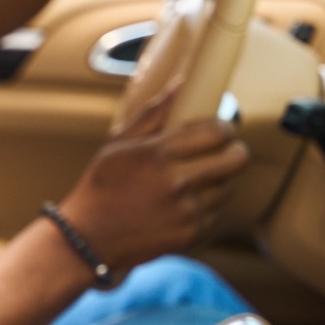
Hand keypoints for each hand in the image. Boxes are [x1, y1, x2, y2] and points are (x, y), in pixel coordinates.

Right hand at [58, 86, 248, 270]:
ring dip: (218, 181)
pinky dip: (206, 208)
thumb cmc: (101, 186)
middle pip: (236, 158)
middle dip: (233, 151)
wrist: (88, 239)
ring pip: (228, 187)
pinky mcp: (189, 234)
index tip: (218, 131)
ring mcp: (185, 211)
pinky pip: (216, 214)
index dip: (224, 128)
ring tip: (196, 181)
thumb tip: (180, 85)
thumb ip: (151, 115)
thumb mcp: (117, 144)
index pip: (217, 131)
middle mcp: (175, 181)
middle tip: (223, 152)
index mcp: (157, 153)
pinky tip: (183, 206)